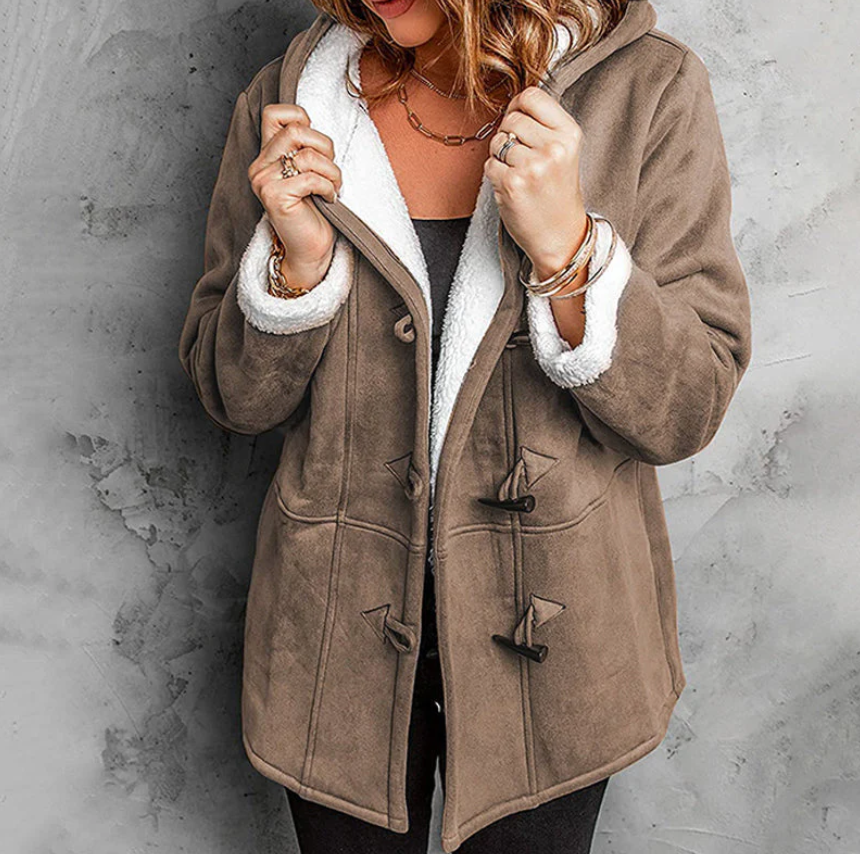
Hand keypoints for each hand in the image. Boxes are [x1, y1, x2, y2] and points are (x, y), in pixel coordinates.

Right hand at [248, 104, 342, 288]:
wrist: (309, 251)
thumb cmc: (314, 212)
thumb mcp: (309, 172)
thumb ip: (305, 148)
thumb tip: (314, 125)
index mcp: (266, 156)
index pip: (274, 113)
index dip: (301, 118)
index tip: (316, 146)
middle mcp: (260, 167)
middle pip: (296, 130)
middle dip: (325, 147)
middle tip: (331, 171)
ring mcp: (264, 182)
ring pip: (307, 155)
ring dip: (331, 172)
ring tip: (333, 187)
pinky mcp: (275, 197)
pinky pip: (310, 178)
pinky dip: (328, 188)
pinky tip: (330, 199)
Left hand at [484, 86, 588, 282]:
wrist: (560, 236)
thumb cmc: (558, 194)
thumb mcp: (564, 151)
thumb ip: (543, 125)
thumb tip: (513, 103)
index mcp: (569, 134)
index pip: (531, 96)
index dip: (518, 107)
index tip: (519, 123)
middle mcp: (553, 148)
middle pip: (511, 119)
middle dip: (508, 135)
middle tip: (520, 157)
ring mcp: (532, 166)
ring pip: (497, 142)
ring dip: (500, 157)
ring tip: (518, 174)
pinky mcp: (512, 184)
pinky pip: (489, 165)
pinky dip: (495, 176)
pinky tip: (512, 188)